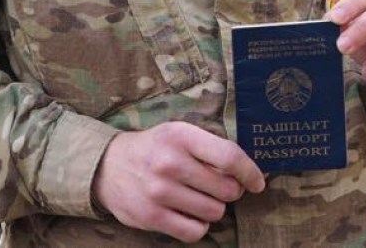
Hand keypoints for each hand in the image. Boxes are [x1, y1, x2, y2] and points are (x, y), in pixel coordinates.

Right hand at [93, 122, 264, 242]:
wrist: (108, 166)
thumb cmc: (155, 149)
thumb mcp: (179, 134)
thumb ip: (210, 148)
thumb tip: (246, 172)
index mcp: (181, 136)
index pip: (229, 157)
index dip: (250, 172)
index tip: (257, 183)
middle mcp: (170, 163)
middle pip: (227, 190)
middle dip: (230, 192)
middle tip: (218, 188)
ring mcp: (159, 192)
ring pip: (214, 212)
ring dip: (213, 209)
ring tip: (199, 199)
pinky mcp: (151, 217)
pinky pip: (195, 231)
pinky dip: (199, 226)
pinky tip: (189, 214)